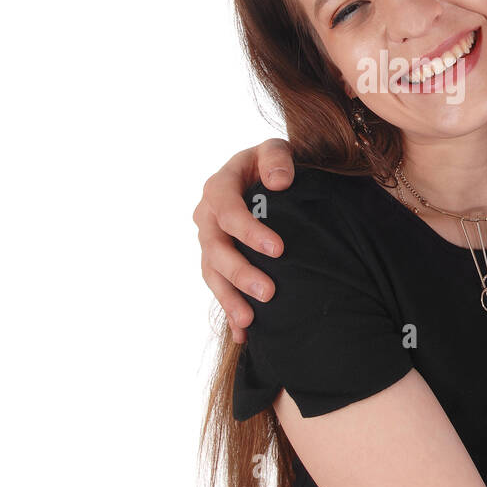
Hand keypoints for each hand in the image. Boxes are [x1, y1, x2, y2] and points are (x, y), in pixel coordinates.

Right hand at [192, 138, 294, 341]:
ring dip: (229, 299)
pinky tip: (244, 336)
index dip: (249, 231)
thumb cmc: (271, 163)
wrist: (266, 177)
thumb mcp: (274, 150)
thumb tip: (279, 182)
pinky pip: (219, 288)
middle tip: (268, 293)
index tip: (278, 250)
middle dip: (240, 273)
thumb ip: (276, 158)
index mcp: (218, 188)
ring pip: (212, 274)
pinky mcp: (217, 262)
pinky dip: (230, 312)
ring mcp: (209, 242)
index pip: (228, 211)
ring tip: (250, 322)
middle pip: (216, 249)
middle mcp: (207, 218)